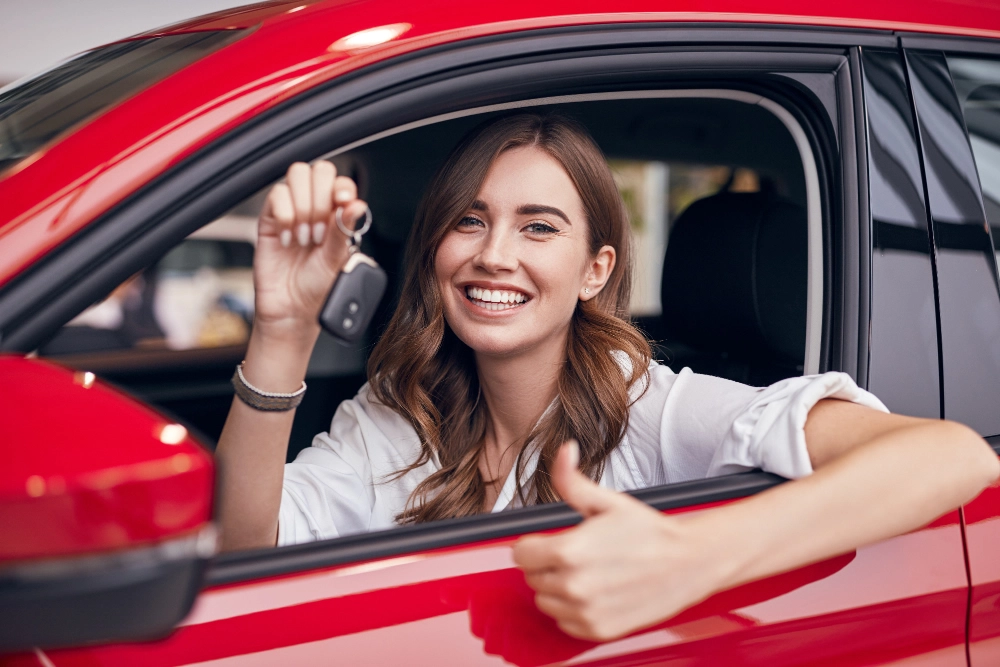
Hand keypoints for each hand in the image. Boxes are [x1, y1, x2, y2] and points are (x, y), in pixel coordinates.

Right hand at [253, 161, 369, 339]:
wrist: (292, 309)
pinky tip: (288, 240)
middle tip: (320, 232)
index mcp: (337, 215)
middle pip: (318, 171)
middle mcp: (315, 208)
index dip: (341, 186)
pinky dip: (284, 215)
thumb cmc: (317, 287)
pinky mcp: (270, 218)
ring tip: (305, 238)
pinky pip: (276, 195)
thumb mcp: (336, 260)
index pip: (340, 181)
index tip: (342, 202)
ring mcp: (292, 210)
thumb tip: (357, 205)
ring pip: (296, 176)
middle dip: (320, 199)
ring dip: (303, 207)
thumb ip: (343, 230)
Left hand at [512, 441, 728, 640]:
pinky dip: (574, 610)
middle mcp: (573, 586)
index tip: (550, 541)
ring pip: (545, 601)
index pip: (520, 554)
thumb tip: (563, 451)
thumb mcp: (607, 501)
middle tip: (577, 554)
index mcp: (569, 551)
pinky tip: (595, 592)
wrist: (687, 563)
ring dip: (558, 588)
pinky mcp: (597, 630)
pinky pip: (564, 622)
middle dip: (547, 564)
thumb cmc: (649, 532)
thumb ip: (572, 480)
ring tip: (587, 573)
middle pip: (531, 577)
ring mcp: (585, 612)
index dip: (534, 544)